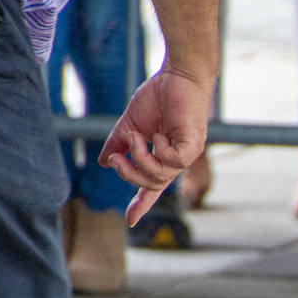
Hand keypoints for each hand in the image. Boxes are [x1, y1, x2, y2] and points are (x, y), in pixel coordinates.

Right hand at [98, 67, 212, 224]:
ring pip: (161, 176)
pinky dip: (159, 151)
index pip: (152, 187)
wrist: (176, 76)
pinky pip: (173, 162)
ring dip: (140, 160)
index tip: (130, 221)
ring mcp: (186, 154)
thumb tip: (104, 162)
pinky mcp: (193, 146)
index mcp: (161, 157)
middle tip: (116, 157)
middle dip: (129, 174)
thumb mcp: (130, 124)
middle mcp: (175, 160)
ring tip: (135, 136)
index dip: (141, 204)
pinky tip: (156, 135)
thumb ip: (119, 143)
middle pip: (151, 184)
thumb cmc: (158, 97)